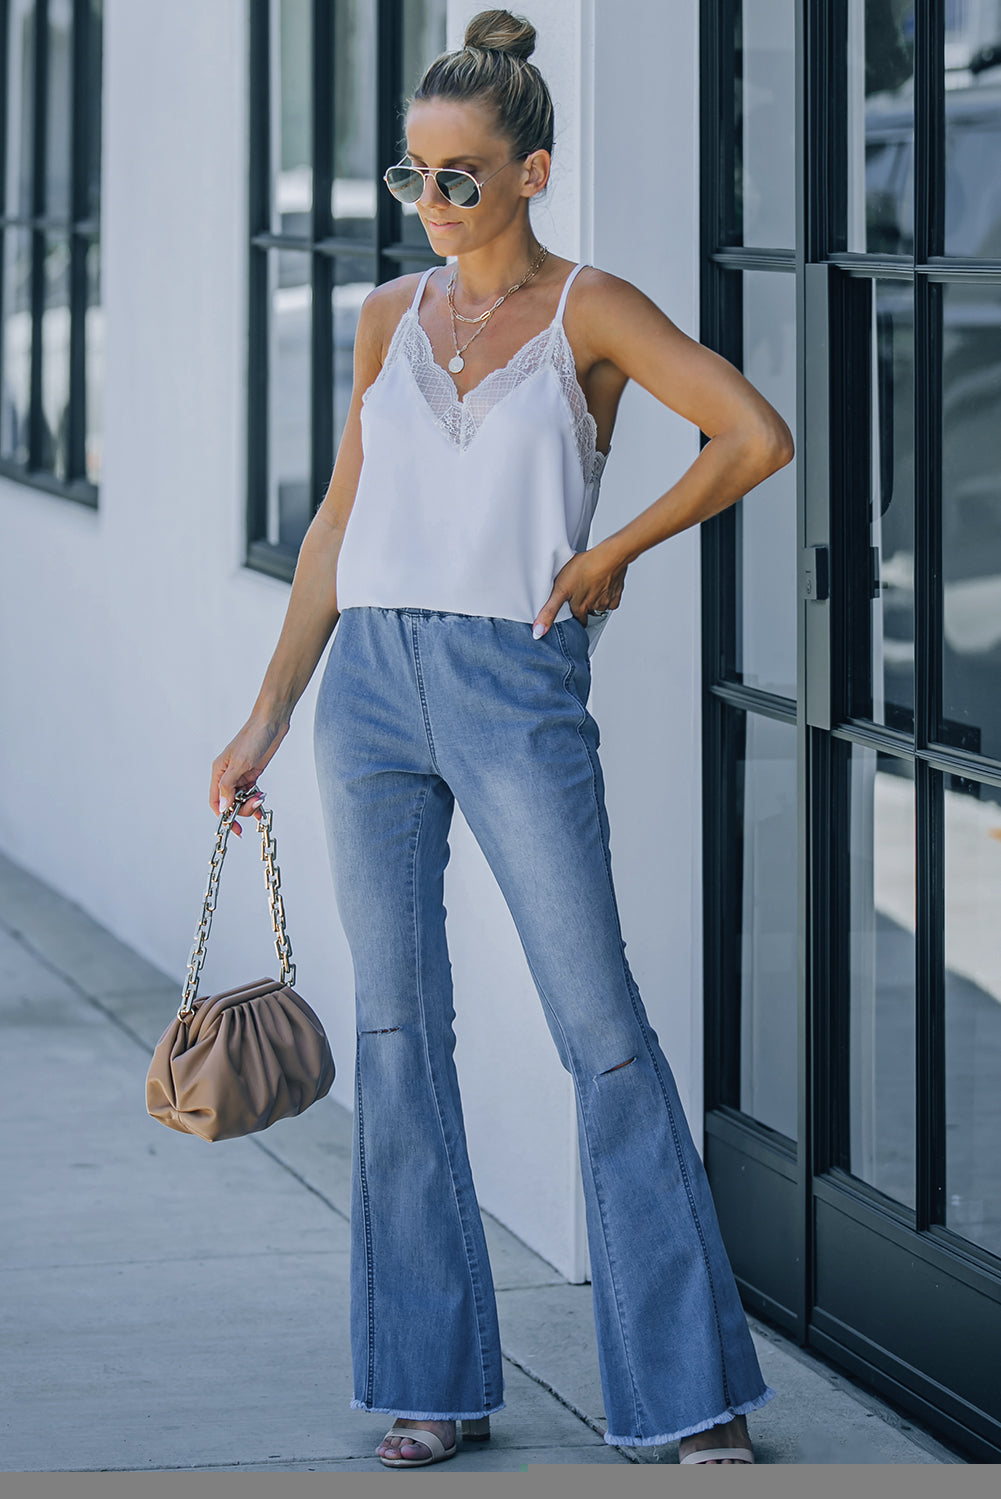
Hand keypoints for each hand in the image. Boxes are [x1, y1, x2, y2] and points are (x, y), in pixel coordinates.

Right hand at [210, 718, 288, 837]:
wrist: (271, 723)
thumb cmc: (253, 737)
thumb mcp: (239, 763)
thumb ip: (229, 786)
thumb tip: (222, 807)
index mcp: (219, 771)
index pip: (216, 800)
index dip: (223, 816)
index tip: (233, 829)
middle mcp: (227, 774)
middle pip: (230, 802)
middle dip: (242, 808)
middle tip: (255, 805)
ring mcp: (240, 774)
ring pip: (241, 798)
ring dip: (251, 804)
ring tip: (261, 800)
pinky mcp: (252, 772)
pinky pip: (251, 792)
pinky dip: (256, 798)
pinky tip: (261, 801)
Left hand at [532, 542, 626, 638]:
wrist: (610, 556)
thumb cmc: (586, 568)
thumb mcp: (560, 590)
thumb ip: (549, 611)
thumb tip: (539, 631)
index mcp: (580, 606)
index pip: (578, 619)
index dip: (575, 617)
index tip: (574, 616)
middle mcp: (594, 605)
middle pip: (589, 612)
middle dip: (585, 608)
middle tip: (581, 599)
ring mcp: (607, 598)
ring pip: (601, 604)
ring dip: (596, 599)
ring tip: (590, 587)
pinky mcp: (616, 590)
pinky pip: (613, 598)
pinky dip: (609, 594)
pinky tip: (603, 584)